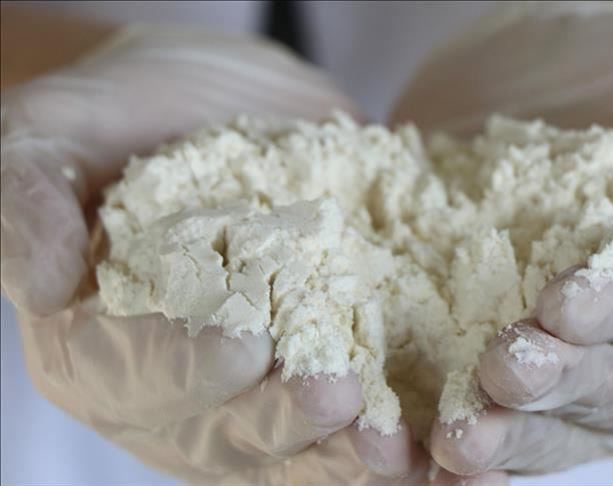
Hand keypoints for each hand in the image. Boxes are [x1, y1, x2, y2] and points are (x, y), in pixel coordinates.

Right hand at [0, 25, 422, 483]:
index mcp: (106, 350)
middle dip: (288, 422)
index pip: (139, 377)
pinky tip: (456, 444)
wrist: (211, 99)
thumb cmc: (115, 120)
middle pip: (233, 429)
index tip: (240, 343)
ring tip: (408, 451)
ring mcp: (268, 381)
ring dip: (357, 453)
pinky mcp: (338, 355)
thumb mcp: (47, 138)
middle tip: (341, 403)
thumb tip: (48, 283)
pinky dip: (415, 428)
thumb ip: (27, 204)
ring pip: (309, 440)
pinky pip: (378, 406)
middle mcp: (189, 387)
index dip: (187, 366)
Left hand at [392, 1, 612, 475]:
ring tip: (453, 437)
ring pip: (554, 421)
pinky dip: (453, 434)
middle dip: (561, 383)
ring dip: (505, 435)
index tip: (567, 302)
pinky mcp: (502, 366)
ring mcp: (581, 370)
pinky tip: (417, 454)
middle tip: (501, 369)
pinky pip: (491, 416)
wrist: (533, 72)